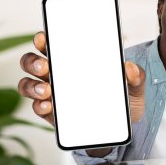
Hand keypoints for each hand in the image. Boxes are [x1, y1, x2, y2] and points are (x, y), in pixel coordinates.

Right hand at [18, 32, 145, 125]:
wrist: (122, 126)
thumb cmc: (123, 99)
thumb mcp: (134, 86)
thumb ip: (136, 76)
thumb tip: (130, 67)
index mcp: (76, 61)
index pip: (53, 45)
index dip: (43, 38)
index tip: (44, 37)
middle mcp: (59, 74)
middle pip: (34, 62)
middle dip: (34, 62)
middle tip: (46, 66)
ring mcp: (54, 94)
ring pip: (29, 84)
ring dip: (32, 85)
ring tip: (47, 90)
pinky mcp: (53, 113)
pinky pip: (37, 107)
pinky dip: (38, 105)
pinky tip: (48, 105)